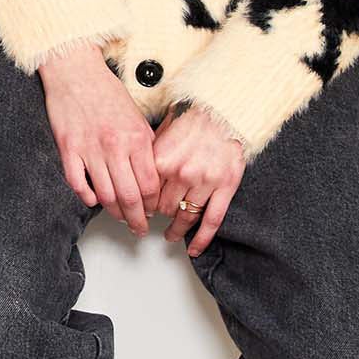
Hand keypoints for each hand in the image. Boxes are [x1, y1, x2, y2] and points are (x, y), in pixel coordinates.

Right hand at [37, 43, 164, 234]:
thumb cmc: (106, 92)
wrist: (76, 72)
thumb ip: (146, 146)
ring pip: (105, 194)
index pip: (150, 184)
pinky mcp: (68, 149)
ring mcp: (90, 149)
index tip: (153, 211)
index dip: (153, 204)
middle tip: (138, 228)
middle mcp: (115, 146)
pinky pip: (78, 183)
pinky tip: (93, 200)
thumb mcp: (136, 117)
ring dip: (114, 211)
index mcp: (137, 138)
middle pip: (130, 196)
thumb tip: (153, 175)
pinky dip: (86, 196)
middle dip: (137, 219)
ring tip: (119, 217)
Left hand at [150, 102, 245, 256]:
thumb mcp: (160, 134)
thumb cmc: (191, 118)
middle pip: (163, 208)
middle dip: (158, 214)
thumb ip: (147, 159)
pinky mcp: (225, 187)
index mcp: (161, 161)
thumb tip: (132, 179)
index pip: (145, 195)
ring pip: (185, 217)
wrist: (223, 109)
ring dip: (175, 230)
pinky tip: (194, 249)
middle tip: (155, 219)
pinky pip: (212, 220)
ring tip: (171, 235)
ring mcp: (205, 182)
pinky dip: (202, 239)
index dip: (142, 204)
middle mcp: (181, 174)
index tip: (140, 209)